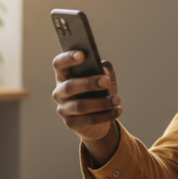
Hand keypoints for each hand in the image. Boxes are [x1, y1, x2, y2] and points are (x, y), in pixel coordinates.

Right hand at [52, 51, 121, 165]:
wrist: (98, 119)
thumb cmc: (98, 92)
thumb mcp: (103, 77)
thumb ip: (104, 68)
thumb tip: (104, 70)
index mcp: (64, 75)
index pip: (59, 64)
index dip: (68, 58)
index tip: (82, 54)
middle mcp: (59, 92)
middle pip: (70, 86)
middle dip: (89, 83)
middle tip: (106, 81)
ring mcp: (64, 109)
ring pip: (80, 106)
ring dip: (101, 102)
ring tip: (117, 99)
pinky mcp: (72, 123)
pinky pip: (89, 120)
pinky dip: (106, 115)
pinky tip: (117, 110)